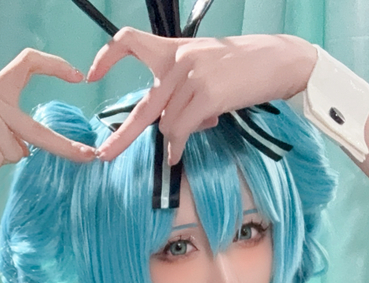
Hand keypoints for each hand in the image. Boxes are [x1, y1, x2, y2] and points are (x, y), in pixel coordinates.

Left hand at [88, 29, 316, 165]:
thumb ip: (182, 92)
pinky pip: (180, 131)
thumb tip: (171, 128)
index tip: (91, 74)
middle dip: (122, 135)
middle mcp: (178, 59)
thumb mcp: (205, 69)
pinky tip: (178, 155)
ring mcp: (192, 76)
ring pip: (166, 124)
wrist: (277, 61)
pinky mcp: (206, 94)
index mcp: (174, 49)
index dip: (107, 57)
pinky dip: (178, 147)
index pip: (129, 40)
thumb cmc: (243, 69)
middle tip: (104, 154)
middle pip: (143, 104)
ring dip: (173, 141)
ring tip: (182, 146)